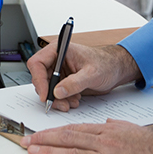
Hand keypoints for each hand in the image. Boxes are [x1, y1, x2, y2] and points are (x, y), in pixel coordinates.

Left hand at [23, 121, 152, 153]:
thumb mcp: (136, 129)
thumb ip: (118, 127)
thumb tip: (107, 123)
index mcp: (110, 132)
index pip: (75, 129)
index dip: (54, 132)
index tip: (40, 134)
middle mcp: (107, 145)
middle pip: (69, 139)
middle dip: (45, 140)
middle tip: (27, 141)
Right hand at [26, 42, 140, 111]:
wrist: (115, 70)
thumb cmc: (106, 64)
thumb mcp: (92, 73)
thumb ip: (75, 83)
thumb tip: (58, 91)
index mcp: (59, 49)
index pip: (37, 63)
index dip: (38, 80)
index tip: (45, 95)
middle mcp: (56, 59)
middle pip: (40, 77)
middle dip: (49, 93)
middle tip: (60, 104)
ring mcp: (58, 70)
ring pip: (47, 87)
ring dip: (57, 99)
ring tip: (71, 103)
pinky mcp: (62, 80)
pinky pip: (55, 92)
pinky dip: (62, 100)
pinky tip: (74, 100)